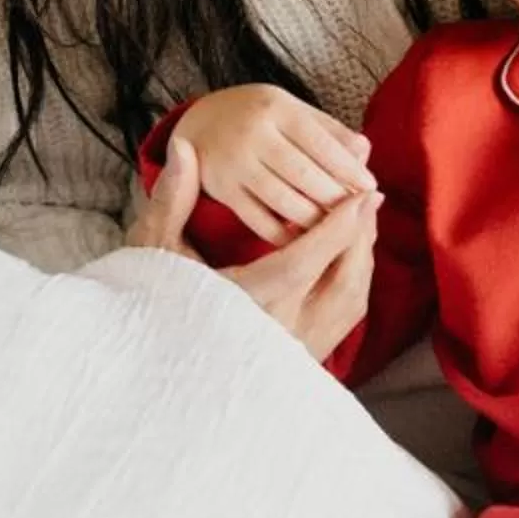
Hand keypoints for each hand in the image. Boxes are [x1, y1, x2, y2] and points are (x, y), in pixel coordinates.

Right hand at [132, 137, 379, 361]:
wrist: (156, 367)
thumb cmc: (151, 304)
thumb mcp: (155, 251)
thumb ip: (171, 201)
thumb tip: (184, 151)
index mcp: (243, 304)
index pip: (302, 263)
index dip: (335, 228)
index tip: (356, 195)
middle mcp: (277, 333)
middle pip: (341, 281)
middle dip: (359, 236)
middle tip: (366, 198)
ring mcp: (294, 351)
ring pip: (349, 302)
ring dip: (361, 259)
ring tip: (361, 222)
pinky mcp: (302, 361)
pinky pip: (345, 321)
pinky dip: (354, 284)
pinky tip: (349, 259)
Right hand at [171, 85, 376, 247]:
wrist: (198, 122)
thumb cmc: (258, 116)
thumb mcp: (291, 110)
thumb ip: (328, 131)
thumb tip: (364, 153)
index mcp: (275, 107)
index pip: (322, 143)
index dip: (350, 169)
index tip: (371, 188)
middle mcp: (252, 133)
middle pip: (305, 175)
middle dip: (336, 199)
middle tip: (359, 214)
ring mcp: (233, 163)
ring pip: (284, 201)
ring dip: (316, 219)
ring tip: (337, 229)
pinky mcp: (221, 190)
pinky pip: (259, 220)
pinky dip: (285, 235)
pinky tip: (304, 239)